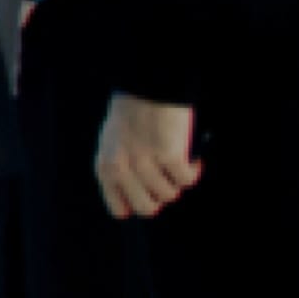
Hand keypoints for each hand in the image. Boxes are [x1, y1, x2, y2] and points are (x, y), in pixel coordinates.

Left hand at [93, 91, 201, 220]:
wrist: (145, 87)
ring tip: (178, 163)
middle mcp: (121, 169)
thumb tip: (136, 201)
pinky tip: (192, 160)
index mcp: (105, 168)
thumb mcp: (113, 146)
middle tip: (166, 181)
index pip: (120, 210)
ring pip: (170, 195)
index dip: (138, 205)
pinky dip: (193, 171)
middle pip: (147, 208)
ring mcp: (145, 163)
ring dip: (177, 181)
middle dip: (160, 198)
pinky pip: (187, 180)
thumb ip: (120, 171)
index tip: (149, 195)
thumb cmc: (131, 115)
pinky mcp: (168, 155)